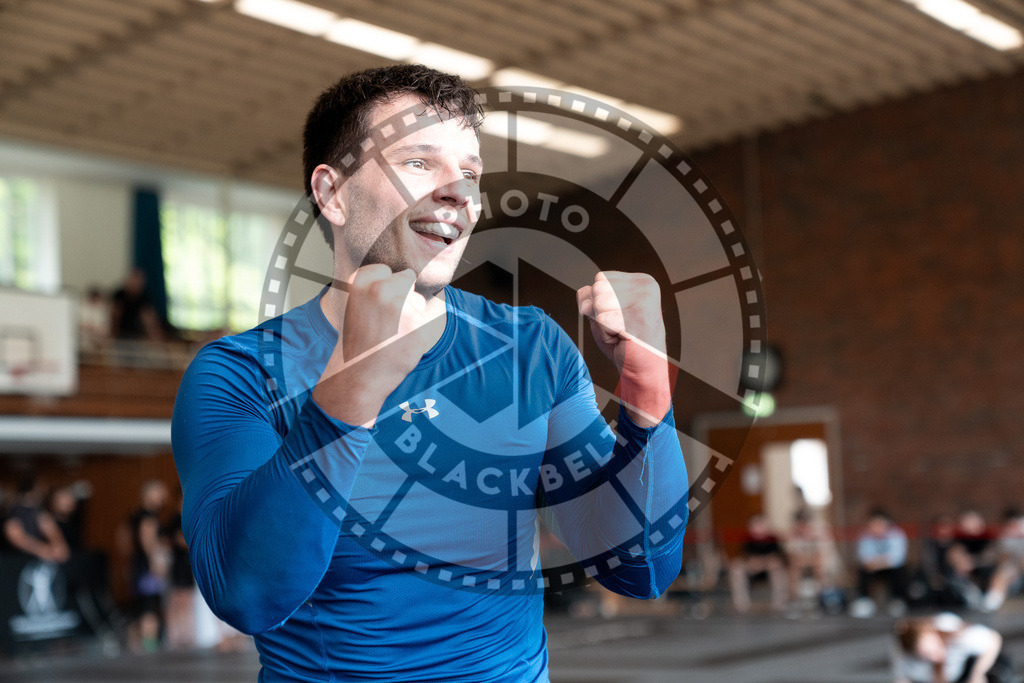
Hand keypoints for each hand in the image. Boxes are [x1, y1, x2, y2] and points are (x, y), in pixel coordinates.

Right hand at [314, 265, 443, 426]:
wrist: (359, 374)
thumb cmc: (359, 341)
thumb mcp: (356, 305)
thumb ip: (374, 286)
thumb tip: (406, 273)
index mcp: (361, 281)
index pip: (386, 270)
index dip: (385, 288)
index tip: (376, 306)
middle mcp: (381, 288)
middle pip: (407, 279)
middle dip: (403, 297)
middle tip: (387, 321)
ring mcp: (400, 305)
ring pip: (419, 301)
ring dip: (413, 316)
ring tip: (393, 334)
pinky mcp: (417, 323)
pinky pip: (428, 318)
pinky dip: (420, 331)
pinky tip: (403, 343)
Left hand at [577, 271, 671, 426]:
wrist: (642, 372)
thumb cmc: (622, 344)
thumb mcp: (602, 312)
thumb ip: (591, 295)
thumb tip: (591, 295)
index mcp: (641, 280)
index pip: (598, 280)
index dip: (598, 305)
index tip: (618, 319)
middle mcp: (647, 284)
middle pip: (597, 289)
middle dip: (598, 314)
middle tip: (619, 328)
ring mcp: (646, 298)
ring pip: (598, 303)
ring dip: (602, 324)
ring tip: (622, 333)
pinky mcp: (641, 316)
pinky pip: (603, 319)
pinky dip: (607, 334)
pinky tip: (624, 340)